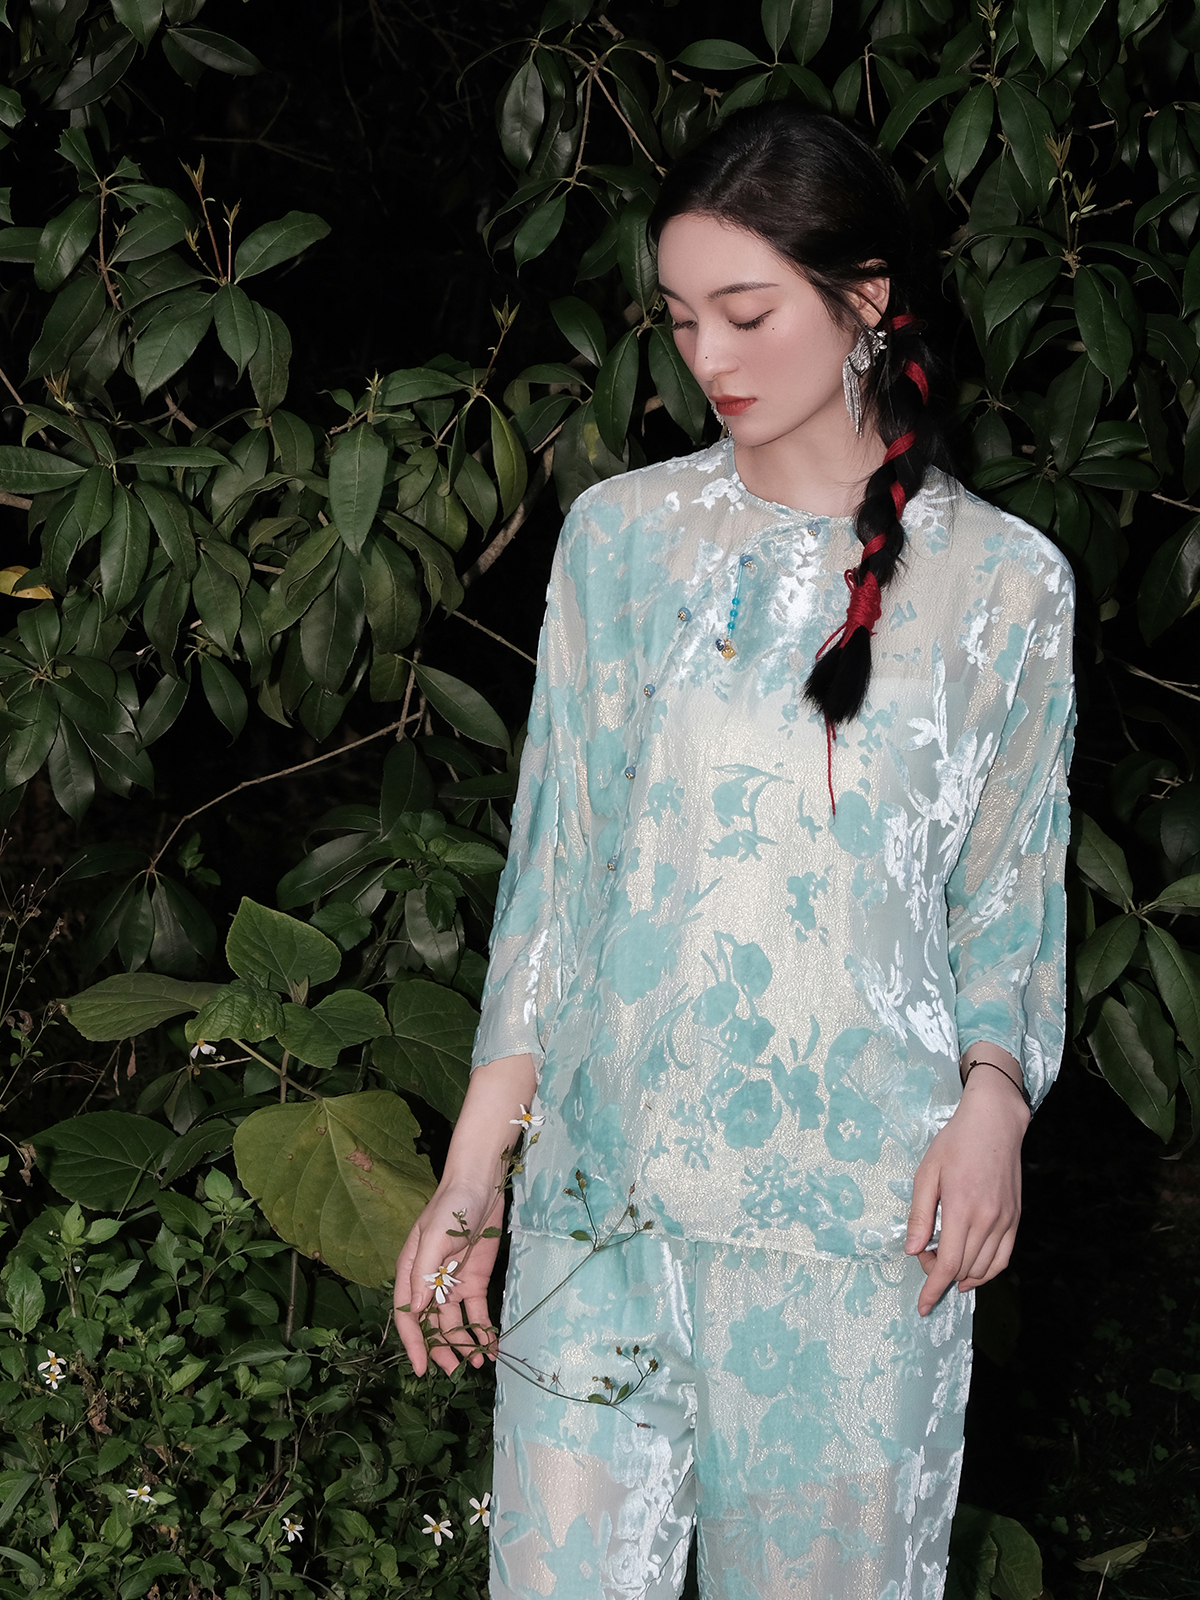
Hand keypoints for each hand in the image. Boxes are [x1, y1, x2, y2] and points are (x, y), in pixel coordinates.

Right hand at [394, 1183, 503, 1374]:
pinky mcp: (474, 1281)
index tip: (421, 1369)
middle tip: (454, 1370)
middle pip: (431, 1325)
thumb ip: (425, 1273)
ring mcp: (453, 1284)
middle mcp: (430, 1284)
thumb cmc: (450, 1206)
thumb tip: (418, 1309)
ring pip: (454, 1323)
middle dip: (440, 1349)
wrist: (480, 1186)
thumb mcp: (434, 1237)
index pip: (408, 1315)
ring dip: (462, 1344)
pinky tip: (489, 1346)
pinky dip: (482, 1330)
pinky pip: (477, 1312)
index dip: (414, 1343)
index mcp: (412, 1273)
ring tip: (474, 1363)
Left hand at [905, 1064, 1028, 1316]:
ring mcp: (1005, 1221)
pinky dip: (987, 1271)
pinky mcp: (1015, 1219)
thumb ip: (920, 1214)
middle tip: (925, 1254)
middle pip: (964, 1268)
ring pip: (985, 1268)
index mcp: (962, 1209)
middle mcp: (988, 1220)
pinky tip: (971, 1270)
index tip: (922, 1306)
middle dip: (940, 1275)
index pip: (948, 1263)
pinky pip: (1003, 1258)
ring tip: (943, 1262)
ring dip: (962, 1276)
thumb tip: (913, 1250)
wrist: (995, 1124)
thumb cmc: (955, 1143)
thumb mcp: (927, 1172)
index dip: (933, 1289)